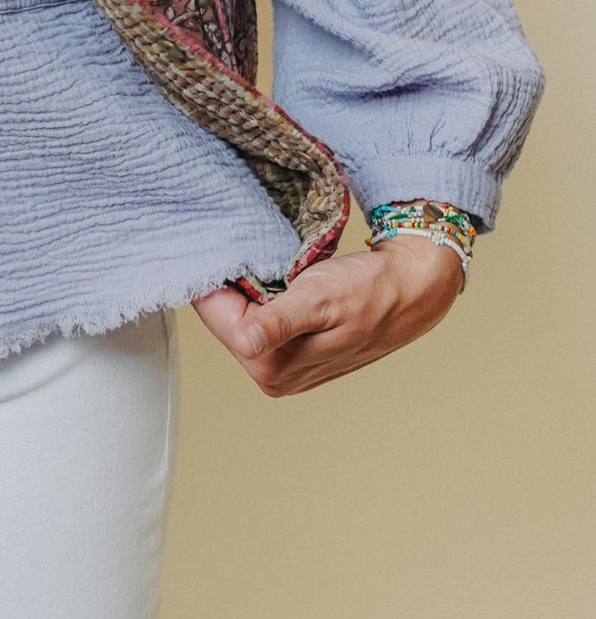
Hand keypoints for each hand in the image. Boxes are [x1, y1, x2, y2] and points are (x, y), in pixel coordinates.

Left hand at [191, 235, 463, 394]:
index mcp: (272, 367)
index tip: (209, 243)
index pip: (215, 317)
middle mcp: (273, 375)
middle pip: (223, 320)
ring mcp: (283, 366)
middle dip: (224, 284)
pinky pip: (258, 319)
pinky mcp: (293, 352)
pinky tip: (267, 274)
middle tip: (234, 243)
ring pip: (238, 318)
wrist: (409, 289)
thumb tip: (246, 343)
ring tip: (252, 256)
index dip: (210, 278)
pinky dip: (257, 295)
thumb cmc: (368, 290)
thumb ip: (278, 322)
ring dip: (241, 288)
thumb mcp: (319, 299)